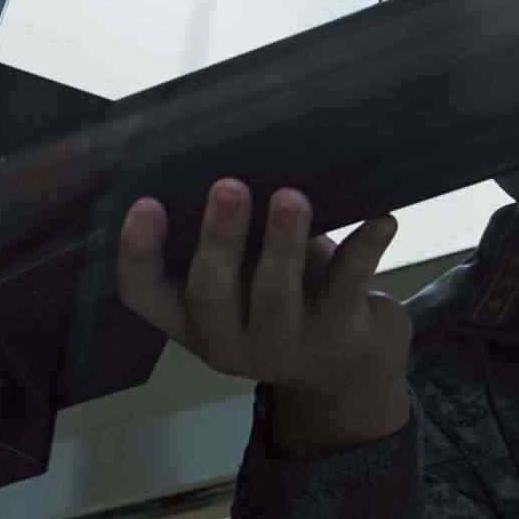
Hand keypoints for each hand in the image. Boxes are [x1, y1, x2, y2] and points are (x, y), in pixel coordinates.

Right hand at [119, 181, 412, 451]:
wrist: (352, 372)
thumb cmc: (288, 299)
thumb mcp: (248, 275)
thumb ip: (234, 235)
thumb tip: (231, 147)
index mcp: (192, 319)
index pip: (144, 294)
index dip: (137, 252)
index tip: (144, 203)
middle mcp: (230, 340)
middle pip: (212, 292)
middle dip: (220, 238)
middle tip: (227, 187)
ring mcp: (286, 345)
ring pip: (276, 294)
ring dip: (284, 243)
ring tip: (291, 197)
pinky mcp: (341, 336)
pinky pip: (348, 285)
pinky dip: (364, 246)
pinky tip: (382, 219)